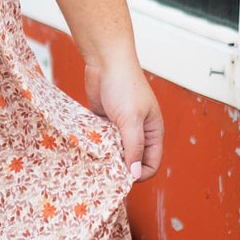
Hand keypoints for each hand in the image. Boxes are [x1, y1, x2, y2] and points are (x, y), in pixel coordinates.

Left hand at [83, 53, 163, 183]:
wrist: (106, 61)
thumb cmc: (124, 86)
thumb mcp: (131, 120)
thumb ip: (133, 148)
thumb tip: (136, 175)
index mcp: (152, 132)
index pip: (151, 164)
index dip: (139, 174)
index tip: (120, 179)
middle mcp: (139, 131)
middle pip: (132, 160)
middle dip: (120, 167)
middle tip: (103, 173)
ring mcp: (121, 126)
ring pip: (115, 151)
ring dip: (106, 157)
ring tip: (93, 162)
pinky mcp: (105, 121)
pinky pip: (102, 140)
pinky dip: (96, 145)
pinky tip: (87, 148)